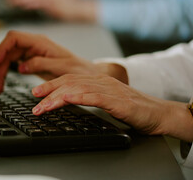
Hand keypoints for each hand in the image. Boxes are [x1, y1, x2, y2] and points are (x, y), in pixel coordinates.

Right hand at [0, 31, 74, 93]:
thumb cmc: (77, 69)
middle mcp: (32, 44)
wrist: (85, 73)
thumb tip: (21, 66)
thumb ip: (41, 64)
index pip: (13, 38)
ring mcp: (29, 51)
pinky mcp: (28, 59)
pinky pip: (10, 61)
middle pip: (6, 50)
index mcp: (40, 42)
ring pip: (6, 58)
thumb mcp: (62, 67)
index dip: (1, 49)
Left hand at [31, 74, 192, 141]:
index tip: (37, 92)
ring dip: (56, 96)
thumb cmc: (132, 108)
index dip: (51, 84)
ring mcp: (108, 89)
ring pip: (77, 88)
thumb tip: (68, 102)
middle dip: (48, 89)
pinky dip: (76, 97)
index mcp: (97, 80)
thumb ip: (89, 97)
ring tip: (42, 105)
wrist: (159, 113)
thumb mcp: (106, 100)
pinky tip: (65, 101)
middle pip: (69, 80)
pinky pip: (93, 96)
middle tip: (34, 97)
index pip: (69, 79)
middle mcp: (100, 81)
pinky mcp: (116, 100)